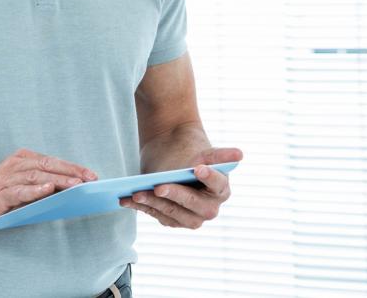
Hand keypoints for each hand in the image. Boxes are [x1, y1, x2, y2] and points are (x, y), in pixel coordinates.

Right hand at [0, 148, 98, 233]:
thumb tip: (68, 192)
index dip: (72, 167)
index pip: (52, 161)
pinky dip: (35, 190)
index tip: (91, 174)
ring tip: (76, 184)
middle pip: (48, 165)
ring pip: (37, 176)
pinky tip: (48, 190)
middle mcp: (15, 166)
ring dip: (58, 179)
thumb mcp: (19, 187)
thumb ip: (39, 187)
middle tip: (89, 179)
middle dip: (71, 172)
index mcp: (22, 160)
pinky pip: (19, 190)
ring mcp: (6, 179)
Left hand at [119, 146, 241, 228]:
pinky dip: (141, 207)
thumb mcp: (202, 150)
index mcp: (221, 188)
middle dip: (175, 196)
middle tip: (159, 186)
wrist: (169, 149)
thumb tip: (239, 154)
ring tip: (136, 193)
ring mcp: (190, 216)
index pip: (217, 185)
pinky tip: (126, 199)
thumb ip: (218, 156)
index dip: (209, 177)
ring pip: (172, 215)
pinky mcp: (171, 219)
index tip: (197, 168)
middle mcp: (208, 207)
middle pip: (193, 206)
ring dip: (153, 204)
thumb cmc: (189, 148)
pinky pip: (156, 215)